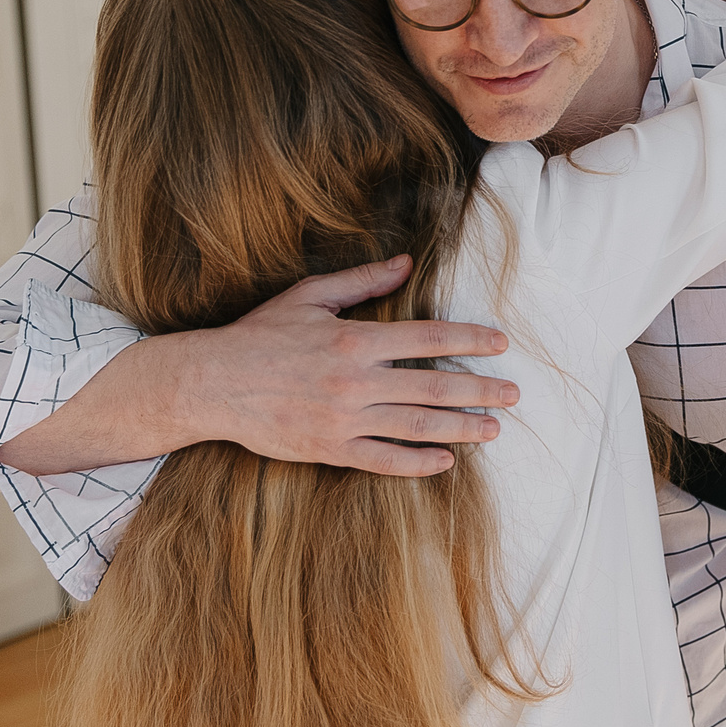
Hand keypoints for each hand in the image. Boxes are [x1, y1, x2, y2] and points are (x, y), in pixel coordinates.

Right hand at [0, 255, 516, 477]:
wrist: (211, 383)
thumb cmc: (260, 334)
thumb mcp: (310, 298)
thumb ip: (362, 283)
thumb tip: (406, 264)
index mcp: (354, 339)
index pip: (426, 338)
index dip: (468, 340)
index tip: (500, 343)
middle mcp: (355, 381)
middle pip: (432, 386)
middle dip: (479, 390)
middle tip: (514, 393)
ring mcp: (343, 419)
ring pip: (415, 426)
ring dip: (459, 428)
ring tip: (493, 429)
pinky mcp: (327, 449)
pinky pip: (382, 460)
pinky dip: (417, 462)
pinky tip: (446, 462)